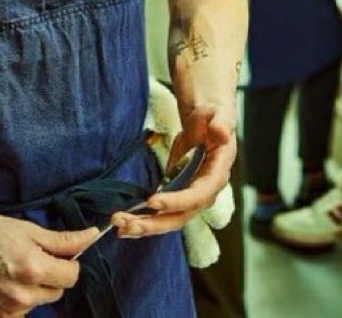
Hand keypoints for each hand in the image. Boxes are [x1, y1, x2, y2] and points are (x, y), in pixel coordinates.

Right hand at [0, 208, 98, 316]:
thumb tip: (92, 236)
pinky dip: (11, 305)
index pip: (71, 276)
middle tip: (25, 260)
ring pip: (34, 306)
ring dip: (29, 293)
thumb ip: (61, 240)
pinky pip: (14, 316)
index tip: (54, 256)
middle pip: (55, 292)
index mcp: (34, 269)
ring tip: (6, 272)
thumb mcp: (24, 229)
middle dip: (48, 277)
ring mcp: (6, 314)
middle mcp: (23, 297)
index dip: (67, 263)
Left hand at [111, 105, 235, 239]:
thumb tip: (221, 132)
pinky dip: (144, 219)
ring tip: (119, 227)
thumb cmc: (212, 116)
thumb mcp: (217, 114)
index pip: (197, 195)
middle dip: (154, 223)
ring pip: (170, 219)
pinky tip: (125, 224)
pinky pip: (163, 213)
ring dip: (145, 225)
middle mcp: (206, 193)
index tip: (152, 201)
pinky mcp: (179, 196)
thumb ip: (220, 123)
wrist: (208, 121)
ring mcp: (192, 198)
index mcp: (217, 175)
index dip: (176, 201)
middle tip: (127, 225)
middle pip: (181, 216)